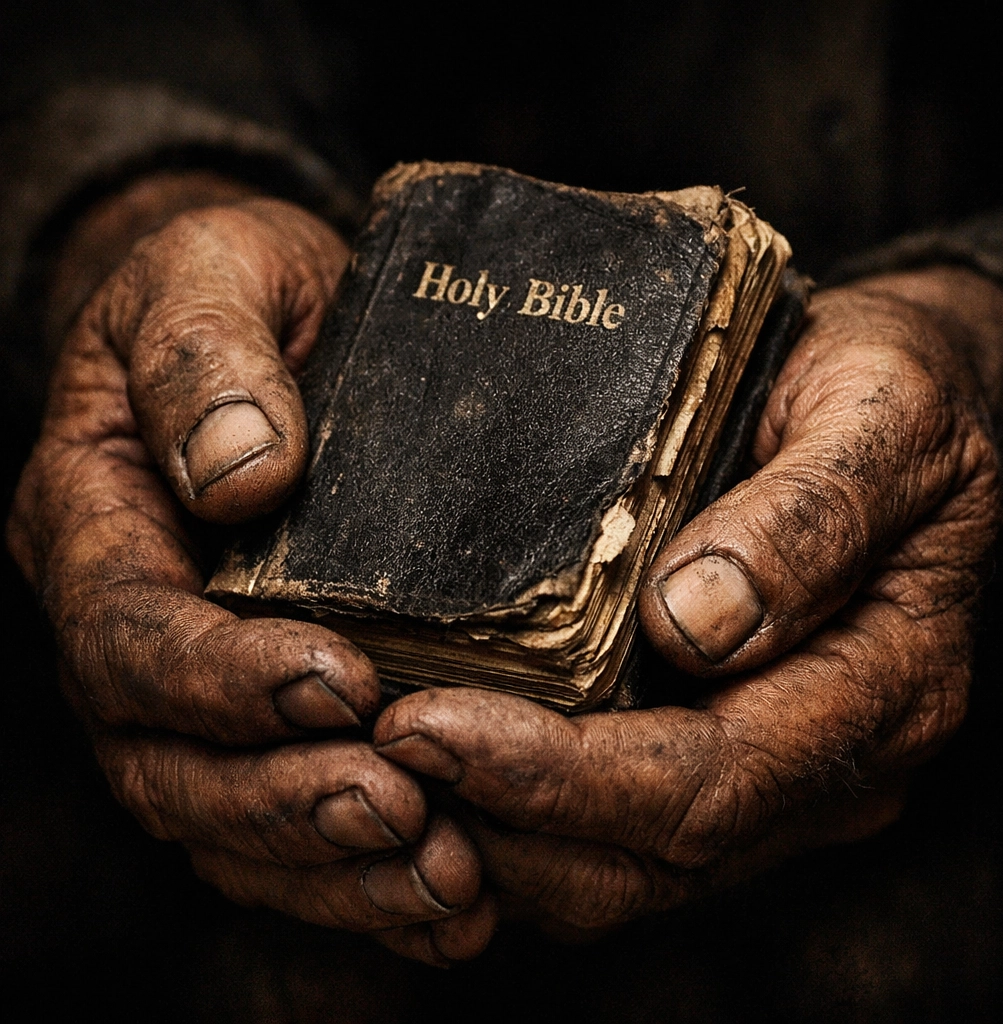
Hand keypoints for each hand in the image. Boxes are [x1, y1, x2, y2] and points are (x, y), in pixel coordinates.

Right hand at [7, 174, 494, 964]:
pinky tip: (450, 899)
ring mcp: (191, 684)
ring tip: (442, 879)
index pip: (130, 636)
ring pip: (227, 818)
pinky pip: (286, 820)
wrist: (270, 314)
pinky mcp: (261, 713)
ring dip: (331, 867)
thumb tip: (246, 474)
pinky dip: (360, 875)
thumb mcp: (209, 276)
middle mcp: (129, 626)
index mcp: (94, 523)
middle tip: (398, 811)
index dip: (220, 679)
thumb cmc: (231, 288)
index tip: (337, 683)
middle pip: (169, 762)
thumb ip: (208, 362)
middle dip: (282, 801)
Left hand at [374, 267, 1002, 936]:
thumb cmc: (895, 397)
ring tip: (381, 774)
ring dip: (497, 841)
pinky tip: (443, 771)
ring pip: (625, 871)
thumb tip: (695, 623)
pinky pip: (617, 836)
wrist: (904, 410)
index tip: (428, 728)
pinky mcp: (726, 754)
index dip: (564, 775)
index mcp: (887, 686)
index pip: (712, 780)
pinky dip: (521, 823)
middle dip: (504, 819)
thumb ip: (811, 518)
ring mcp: (779, 773)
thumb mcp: (882, 415)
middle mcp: (832, 759)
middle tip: (373, 756)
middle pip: (655, 854)